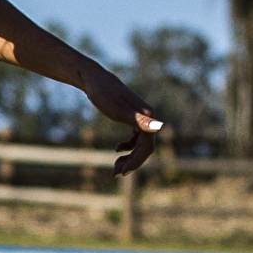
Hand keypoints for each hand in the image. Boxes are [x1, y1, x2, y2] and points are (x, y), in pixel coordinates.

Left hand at [79, 59, 165, 173]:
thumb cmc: (103, 93)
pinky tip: (117, 149)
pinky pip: (135, 138)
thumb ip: (139, 120)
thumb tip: (158, 127)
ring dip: (130, 157)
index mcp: (147, 116)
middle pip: (145, 148)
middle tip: (114, 173)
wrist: (94, 79)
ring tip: (115, 167)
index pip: (147, 147)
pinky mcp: (133, 117)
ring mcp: (141, 117)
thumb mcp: (118, 110)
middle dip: (131, 162)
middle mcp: (148, 117)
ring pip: (140, 144)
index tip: (121, 172)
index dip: (136, 162)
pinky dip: (128, 147)